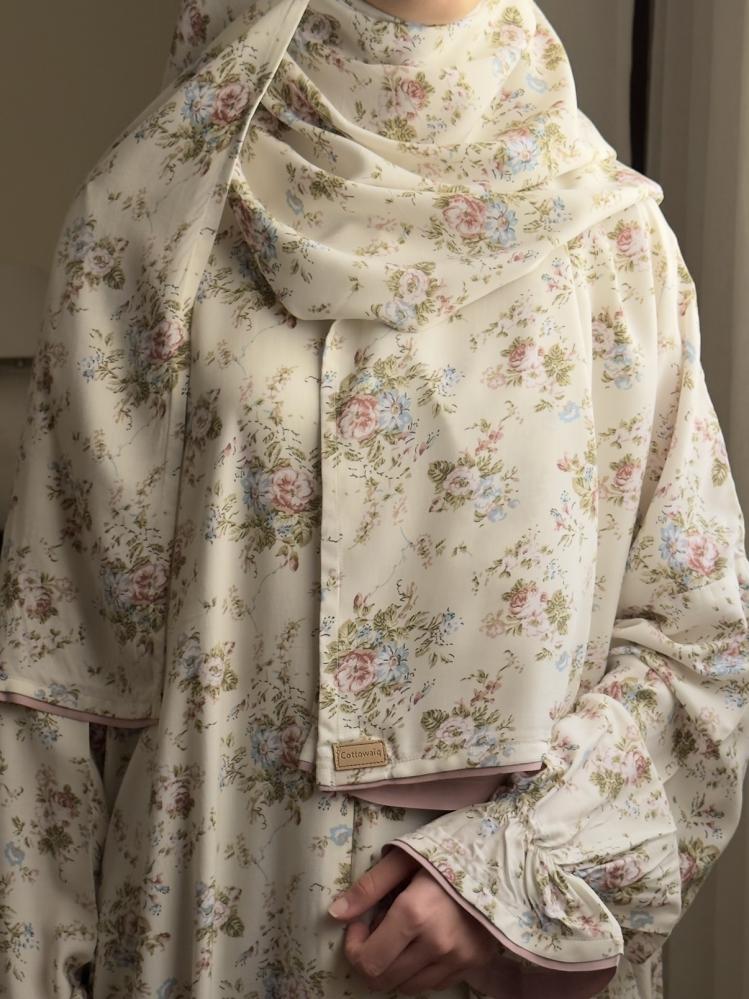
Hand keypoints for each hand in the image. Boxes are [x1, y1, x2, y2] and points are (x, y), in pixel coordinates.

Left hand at [327, 846, 498, 993]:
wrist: (503, 857)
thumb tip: (335, 914)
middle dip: (370, 958)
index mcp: (415, 914)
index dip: (354, 947)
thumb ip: (368, 887)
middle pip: (384, 979)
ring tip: (401, 934)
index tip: (360, 924)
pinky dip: (418, 969)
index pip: (369, 960)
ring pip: (407, 986)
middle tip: (377, 929)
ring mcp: (458, 958)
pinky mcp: (473, 964)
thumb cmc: (449, 850)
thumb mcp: (404, 857)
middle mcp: (436, 944)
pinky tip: (421, 942)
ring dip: (394, 966)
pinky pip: (432, 983)